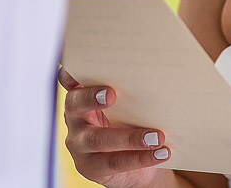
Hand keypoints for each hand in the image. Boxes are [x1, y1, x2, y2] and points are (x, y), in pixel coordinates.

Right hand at [59, 67, 172, 186]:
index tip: (82, 64)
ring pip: (98, 139)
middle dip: (91, 98)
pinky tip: (161, 153)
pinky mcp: (90, 167)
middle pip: (75, 104)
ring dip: (130, 137)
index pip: (69, 79)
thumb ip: (129, 90)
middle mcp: (74, 118)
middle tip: (112, 94)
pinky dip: (140, 158)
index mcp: (81, 96)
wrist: (136, 164)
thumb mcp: (128, 105)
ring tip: (157, 137)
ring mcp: (79, 145)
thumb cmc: (131, 122)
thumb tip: (154, 73)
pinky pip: (114, 162)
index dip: (70, 73)